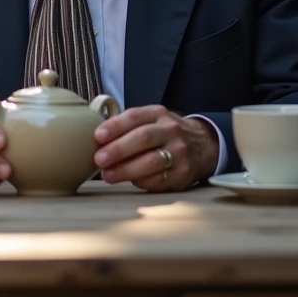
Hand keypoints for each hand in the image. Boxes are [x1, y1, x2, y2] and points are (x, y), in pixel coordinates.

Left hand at [93, 105, 218, 191]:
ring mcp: (180, 153)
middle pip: (143, 138)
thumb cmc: (163, 134)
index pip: (135, 116)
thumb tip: (94, 139)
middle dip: (118, 149)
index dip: (115, 126)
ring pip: (151, 162)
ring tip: (108, 175)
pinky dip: (141, 181)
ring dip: (126, 170)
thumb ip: (127, 126)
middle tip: (99, 159)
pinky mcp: (183, 174)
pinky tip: (129, 181)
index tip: (97, 136)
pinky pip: (159, 180)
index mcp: (158, 114)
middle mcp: (171, 131)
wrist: (203, 145)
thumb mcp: (150, 120)